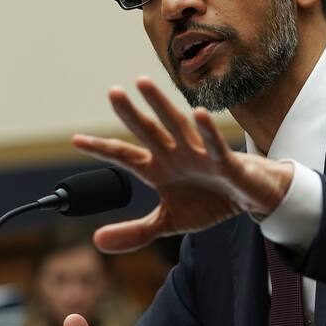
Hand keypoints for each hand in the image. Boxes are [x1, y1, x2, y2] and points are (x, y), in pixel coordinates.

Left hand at [73, 77, 292, 251]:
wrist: (249, 199)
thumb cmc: (209, 201)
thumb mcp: (169, 222)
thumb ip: (136, 232)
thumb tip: (96, 241)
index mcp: (159, 168)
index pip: (126, 156)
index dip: (103, 148)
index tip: (76, 140)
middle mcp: (175, 155)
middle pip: (149, 131)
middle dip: (130, 114)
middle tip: (113, 92)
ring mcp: (199, 155)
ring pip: (177, 126)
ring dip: (161, 106)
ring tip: (144, 84)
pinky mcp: (225, 161)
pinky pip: (214, 145)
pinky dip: (207, 131)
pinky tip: (198, 114)